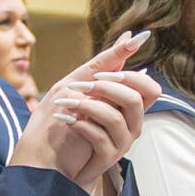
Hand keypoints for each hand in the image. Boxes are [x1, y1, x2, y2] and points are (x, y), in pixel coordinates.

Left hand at [15, 32, 156, 190]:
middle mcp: (130, 125)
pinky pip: (100, 137)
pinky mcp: (106, 158)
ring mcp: (120, 143)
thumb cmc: (62, 119)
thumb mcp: (79, 83)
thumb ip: (106, 63)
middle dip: (105, 88)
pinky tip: (64, 122)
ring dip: (85, 105)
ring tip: (63, 103)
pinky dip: (79, 125)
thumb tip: (132, 36)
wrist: (44, 159)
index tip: (101, 73)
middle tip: (79, 85)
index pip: (151, 89)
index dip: (131, 77)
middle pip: (136, 100)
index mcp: (128, 107)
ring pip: (116, 118)